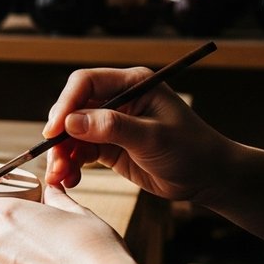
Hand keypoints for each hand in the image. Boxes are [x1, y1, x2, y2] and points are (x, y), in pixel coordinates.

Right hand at [42, 66, 232, 201]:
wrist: (209, 178)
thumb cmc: (191, 150)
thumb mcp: (153, 137)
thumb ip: (112, 127)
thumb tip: (70, 122)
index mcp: (132, 84)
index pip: (85, 84)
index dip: (65, 105)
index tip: (54, 131)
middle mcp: (118, 99)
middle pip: (72, 109)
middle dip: (60, 136)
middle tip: (54, 161)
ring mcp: (111, 123)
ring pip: (72, 134)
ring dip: (62, 154)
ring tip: (60, 177)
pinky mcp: (108, 146)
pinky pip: (80, 152)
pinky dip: (71, 165)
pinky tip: (70, 180)